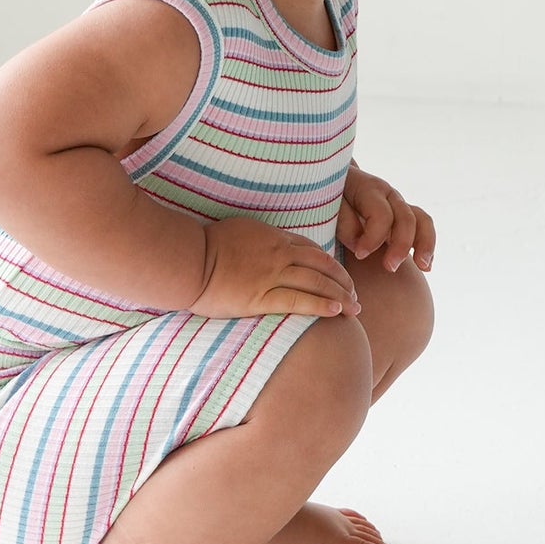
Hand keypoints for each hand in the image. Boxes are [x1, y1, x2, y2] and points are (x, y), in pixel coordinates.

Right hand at [189, 216, 362, 319]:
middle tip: (355, 294)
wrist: (188, 260)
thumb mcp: (237, 232)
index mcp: (273, 237)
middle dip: (343, 281)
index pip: (311, 249)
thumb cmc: (204, 246)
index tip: (340, 275)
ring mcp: (272, 275)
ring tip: (355, 308)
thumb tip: (263, 249)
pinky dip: (321, 305)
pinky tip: (336, 311)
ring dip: (340, 296)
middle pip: (322, 265)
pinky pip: (299, 300)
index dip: (331, 263)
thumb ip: (257, 241)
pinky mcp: (261, 297)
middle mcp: (279, 253)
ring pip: (317, 282)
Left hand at [336, 163, 436, 272]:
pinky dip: (426, 244)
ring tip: (424, 267)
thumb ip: (343, 221)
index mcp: (369, 188)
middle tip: (389, 267)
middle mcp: (388, 195)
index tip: (360, 254)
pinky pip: (423, 226)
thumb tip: (360, 244)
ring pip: (421, 220)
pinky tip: (426, 266)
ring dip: (424, 244)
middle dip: (400, 245)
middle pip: (406, 219)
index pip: (382, 215)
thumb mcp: (326, 203)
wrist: (330, 182)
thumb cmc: (326, 196)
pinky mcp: (402, 216)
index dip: (373, 238)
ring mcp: (398, 204)